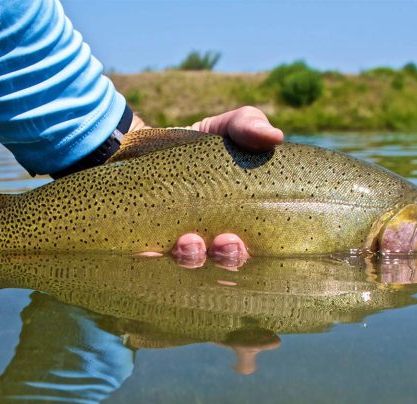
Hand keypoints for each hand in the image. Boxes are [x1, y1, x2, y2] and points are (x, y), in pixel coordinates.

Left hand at [133, 106, 283, 267]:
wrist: (142, 147)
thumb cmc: (197, 146)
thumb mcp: (226, 129)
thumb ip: (249, 126)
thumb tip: (274, 136)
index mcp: (239, 223)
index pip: (254, 249)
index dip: (252, 254)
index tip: (244, 240)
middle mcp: (211, 241)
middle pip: (224, 264)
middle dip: (227, 258)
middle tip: (226, 242)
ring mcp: (178, 246)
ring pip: (188, 265)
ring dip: (191, 258)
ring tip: (189, 241)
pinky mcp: (146, 244)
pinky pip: (149, 260)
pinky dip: (150, 258)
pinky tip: (149, 252)